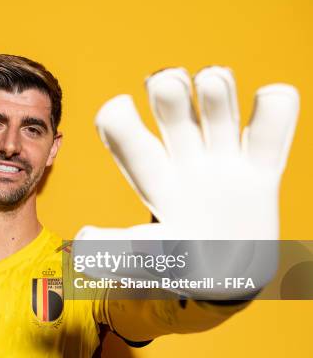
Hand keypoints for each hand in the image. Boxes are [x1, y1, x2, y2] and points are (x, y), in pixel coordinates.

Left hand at [75, 66, 299, 297]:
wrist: (229, 279)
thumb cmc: (179, 265)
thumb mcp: (147, 262)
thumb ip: (115, 252)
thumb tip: (81, 240)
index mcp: (153, 180)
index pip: (129, 142)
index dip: (119, 122)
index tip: (117, 109)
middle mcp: (185, 163)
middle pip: (175, 117)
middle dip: (169, 94)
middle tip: (166, 81)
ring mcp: (224, 164)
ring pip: (219, 116)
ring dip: (215, 93)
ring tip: (212, 78)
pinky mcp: (262, 173)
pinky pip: (270, 133)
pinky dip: (276, 108)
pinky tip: (271, 96)